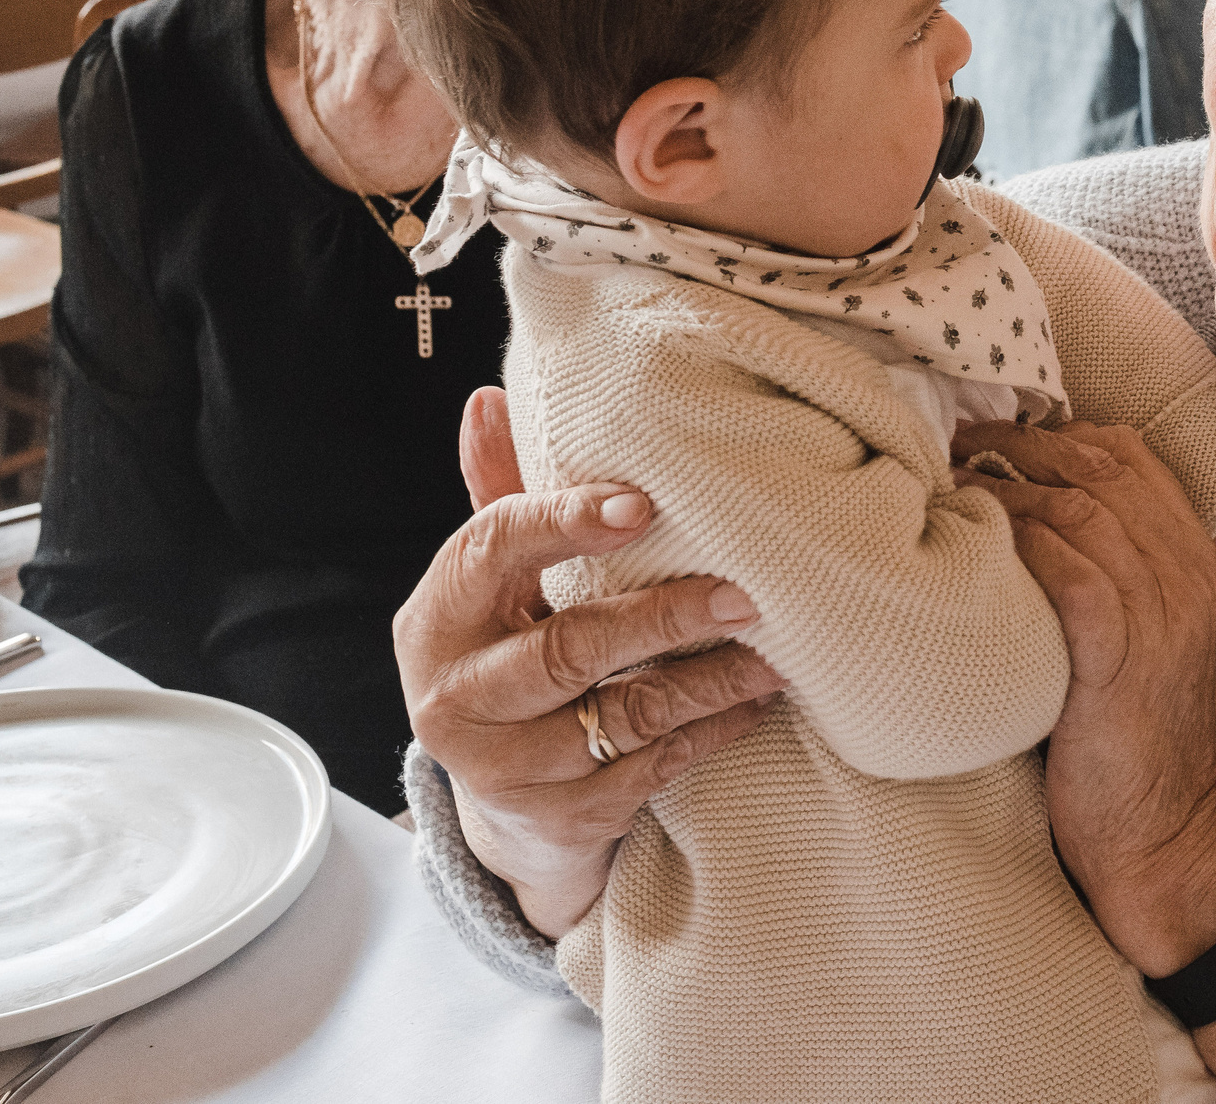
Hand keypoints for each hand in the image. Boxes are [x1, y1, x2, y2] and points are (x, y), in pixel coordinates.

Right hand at [394, 388, 785, 937]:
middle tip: (747, 593)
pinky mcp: (561, 818)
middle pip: (569, 647)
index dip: (567, 523)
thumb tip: (489, 397)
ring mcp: (506, 768)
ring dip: (711, 681)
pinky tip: (758, 702)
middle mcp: (456, 698)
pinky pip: (653, 769)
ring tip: (778, 650)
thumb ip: (502, 494)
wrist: (503, 804)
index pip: (494, 550)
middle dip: (665, 618)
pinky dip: (713, 732)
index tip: (646, 505)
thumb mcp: (495, 584)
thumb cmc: (510, 654)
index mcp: (437, 617)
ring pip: (624, 714)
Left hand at [950, 421, 1215, 977]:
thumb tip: (1029, 514)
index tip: (999, 435)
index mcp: (1192, 560)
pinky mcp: (1119, 658)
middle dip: (1024, 446)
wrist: (1165, 825)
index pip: (1132, 455)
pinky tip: (978, 543)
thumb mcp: (1137, 634)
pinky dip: (1022, 546)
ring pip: (1082, 510)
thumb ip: (1107, 570)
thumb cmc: (1129, 730)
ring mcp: (1156, 614)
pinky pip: (1071, 573)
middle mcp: (1182, 575)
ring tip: (953, 487)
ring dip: (1009, 489)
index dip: (1060, 433)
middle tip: (960, 445)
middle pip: (1104, 468)